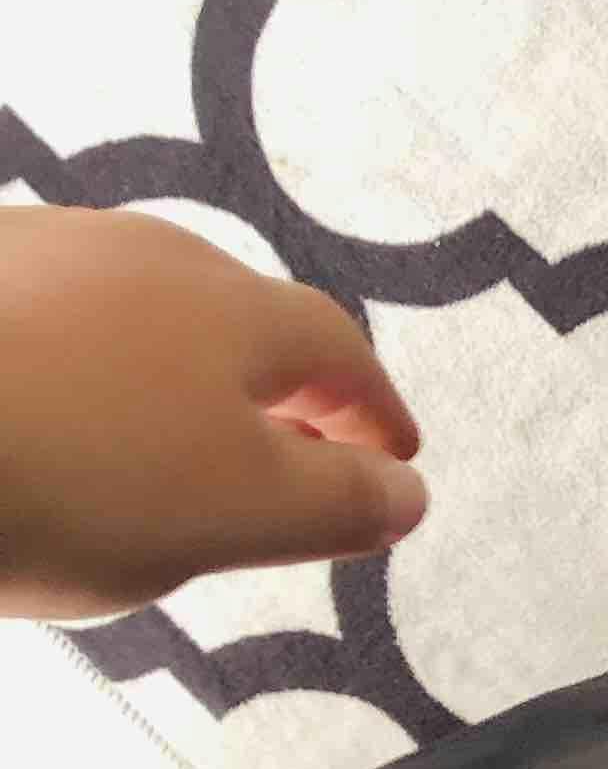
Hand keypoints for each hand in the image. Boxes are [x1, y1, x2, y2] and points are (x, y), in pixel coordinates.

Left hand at [0, 203, 426, 623]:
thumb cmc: (68, 477)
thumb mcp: (232, 517)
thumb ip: (334, 505)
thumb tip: (408, 491)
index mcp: (232, 307)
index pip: (338, 351)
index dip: (373, 414)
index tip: (391, 461)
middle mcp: (140, 251)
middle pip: (235, 318)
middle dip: (271, 389)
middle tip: (281, 459)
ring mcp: (31, 251)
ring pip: (128, 314)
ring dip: (162, 376)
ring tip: (147, 451)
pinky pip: (36, 325)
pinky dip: (66, 374)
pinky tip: (33, 425)